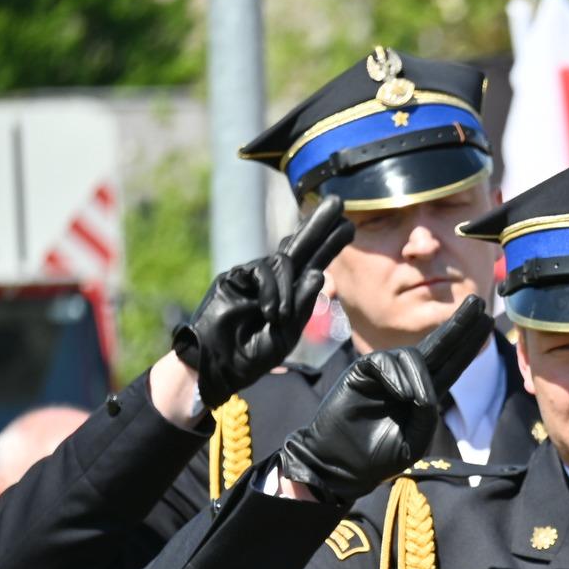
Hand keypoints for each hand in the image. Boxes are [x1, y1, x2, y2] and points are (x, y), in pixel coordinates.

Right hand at [172, 197, 354, 412]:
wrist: (219, 364)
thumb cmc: (252, 355)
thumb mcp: (286, 334)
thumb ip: (303, 305)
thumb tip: (320, 272)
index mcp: (291, 295)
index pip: (314, 263)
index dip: (329, 245)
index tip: (349, 226)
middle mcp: (275, 281)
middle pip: (300, 246)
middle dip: (319, 225)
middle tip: (338, 203)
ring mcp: (254, 276)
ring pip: (283, 262)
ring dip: (287, 289)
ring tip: (279, 317)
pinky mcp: (235, 276)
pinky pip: (263, 271)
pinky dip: (272, 291)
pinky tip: (270, 312)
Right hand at [276, 296, 492, 504]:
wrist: (341, 463)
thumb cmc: (378, 456)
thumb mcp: (414, 441)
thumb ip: (427, 416)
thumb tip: (426, 390)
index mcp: (426, 393)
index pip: (453, 362)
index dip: (468, 342)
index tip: (485, 320)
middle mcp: (409, 378)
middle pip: (440, 346)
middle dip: (459, 325)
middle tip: (477, 302)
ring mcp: (385, 373)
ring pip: (412, 356)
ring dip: (419, 377)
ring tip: (416, 403)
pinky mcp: (362, 371)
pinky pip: (385, 362)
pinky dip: (397, 377)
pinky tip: (400, 394)